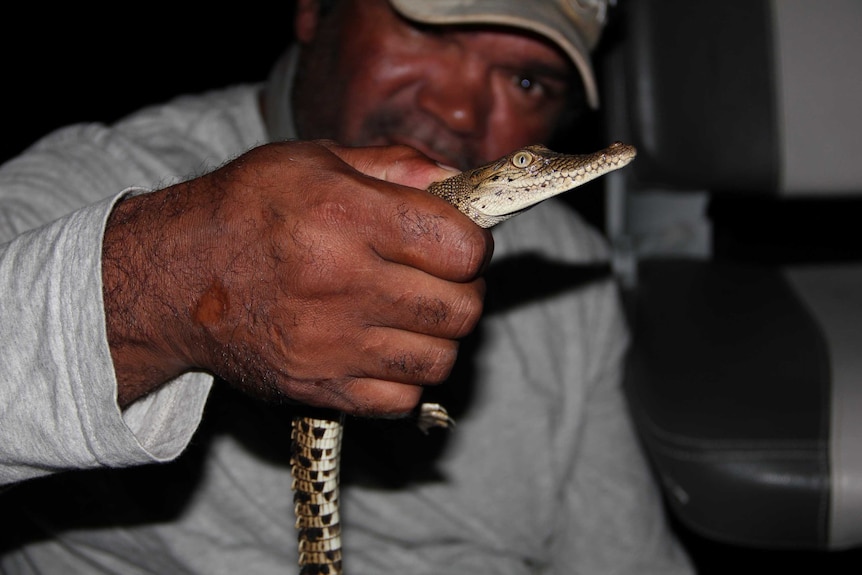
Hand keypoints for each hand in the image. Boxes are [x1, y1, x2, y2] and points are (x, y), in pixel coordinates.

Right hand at [102, 140, 492, 415]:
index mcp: (344, 215)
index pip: (461, 248)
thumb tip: (462, 180)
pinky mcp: (316, 387)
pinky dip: (406, 377)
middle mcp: (340, 283)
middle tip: (445, 279)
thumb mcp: (314, 159)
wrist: (173, 278)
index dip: (474, 245)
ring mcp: (329, 344)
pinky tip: (386, 347)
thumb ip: (396, 166)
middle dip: (466, 291)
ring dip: (441, 336)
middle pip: (461, 309)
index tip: (459, 243)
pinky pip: (400, 399)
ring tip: (417, 314)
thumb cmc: (244, 209)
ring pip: (440, 359)